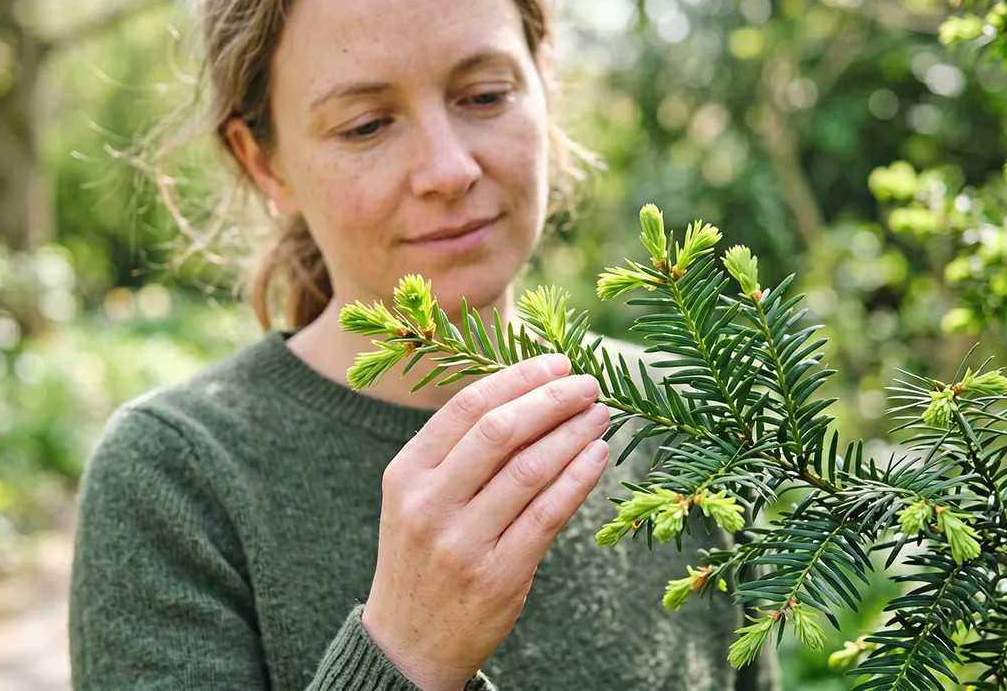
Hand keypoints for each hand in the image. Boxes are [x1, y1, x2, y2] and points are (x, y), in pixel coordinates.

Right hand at [361, 353, 609, 690]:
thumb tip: (529, 392)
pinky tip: (598, 457)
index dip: (518, 378)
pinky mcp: (497, 576)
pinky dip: (578, 479)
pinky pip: (548, 515)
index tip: (558, 363)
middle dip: (552, 400)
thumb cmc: (423, 555)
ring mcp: (462, 543)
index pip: (467, 407)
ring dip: (573, 435)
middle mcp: (429, 505)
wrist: (407, 643)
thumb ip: (458, 451)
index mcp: (406, 474)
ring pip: (529, 470)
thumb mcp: (417, 497)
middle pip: (500, 431)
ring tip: (600, 416)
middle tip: (588, 384)